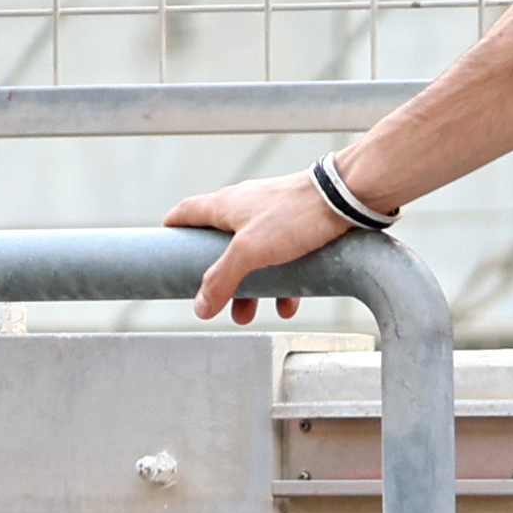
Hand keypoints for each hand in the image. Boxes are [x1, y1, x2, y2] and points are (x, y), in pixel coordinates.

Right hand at [166, 166, 375, 320]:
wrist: (347, 198)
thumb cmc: (295, 215)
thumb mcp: (249, 252)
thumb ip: (222, 279)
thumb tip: (200, 306)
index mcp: (225, 206)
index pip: (186, 213)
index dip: (173, 231)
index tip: (165, 251)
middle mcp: (246, 209)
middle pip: (221, 246)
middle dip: (219, 279)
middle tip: (216, 302)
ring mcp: (273, 218)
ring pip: (254, 258)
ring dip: (250, 288)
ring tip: (248, 314)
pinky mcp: (300, 228)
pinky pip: (284, 260)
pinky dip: (282, 284)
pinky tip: (288, 305)